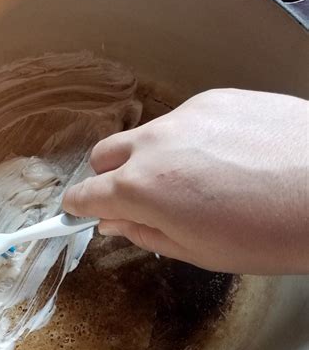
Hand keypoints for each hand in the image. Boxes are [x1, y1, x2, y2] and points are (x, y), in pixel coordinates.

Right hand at [63, 89, 308, 274]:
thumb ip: (144, 232)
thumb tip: (113, 222)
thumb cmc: (270, 233)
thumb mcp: (199, 251)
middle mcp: (154, 144)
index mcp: (141, 188)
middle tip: (138, 199)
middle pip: (103, 155)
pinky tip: (225, 157)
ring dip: (152, 158)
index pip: (85, 194)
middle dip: (108, 178)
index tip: (80, 213)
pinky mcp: (215, 98)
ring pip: (145, 136)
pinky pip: (185, 121)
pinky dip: (190, 140)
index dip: (79, 208)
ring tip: (197, 179)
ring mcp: (185, 115)